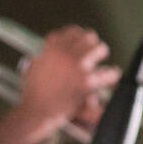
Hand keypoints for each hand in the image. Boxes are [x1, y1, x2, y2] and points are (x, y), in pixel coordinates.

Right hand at [11, 26, 119, 143]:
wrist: (35, 111)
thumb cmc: (32, 94)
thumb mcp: (32, 67)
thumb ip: (44, 54)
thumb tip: (51, 42)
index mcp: (51, 48)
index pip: (72, 31)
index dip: (79, 36)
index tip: (82, 42)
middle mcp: (64, 53)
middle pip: (88, 37)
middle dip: (92, 45)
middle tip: (93, 54)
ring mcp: (76, 66)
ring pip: (100, 49)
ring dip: (101, 55)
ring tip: (100, 63)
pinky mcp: (86, 81)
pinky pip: (108, 72)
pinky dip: (111, 75)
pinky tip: (110, 77)